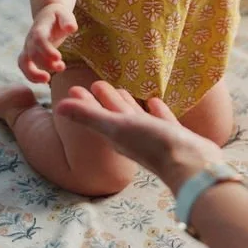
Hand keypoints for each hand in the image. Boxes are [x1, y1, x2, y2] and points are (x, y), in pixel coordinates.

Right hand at [18, 3, 75, 82]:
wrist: (47, 15)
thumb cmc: (58, 16)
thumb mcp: (65, 14)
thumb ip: (68, 20)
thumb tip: (71, 28)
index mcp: (40, 28)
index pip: (39, 39)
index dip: (46, 49)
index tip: (59, 57)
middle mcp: (30, 39)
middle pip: (32, 53)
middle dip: (45, 63)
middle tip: (61, 67)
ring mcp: (28, 47)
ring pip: (23, 63)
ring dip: (34, 74)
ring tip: (48, 79)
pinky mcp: (29, 54)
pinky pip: (24, 67)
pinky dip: (31, 76)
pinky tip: (45, 80)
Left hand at [56, 81, 224, 193]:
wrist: (190, 164)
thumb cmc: (151, 145)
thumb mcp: (116, 127)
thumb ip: (88, 116)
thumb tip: (58, 106)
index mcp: (116, 135)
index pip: (96, 115)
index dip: (85, 102)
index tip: (74, 88)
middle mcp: (132, 137)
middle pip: (114, 114)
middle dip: (104, 100)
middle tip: (96, 83)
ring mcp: (153, 137)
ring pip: (136, 117)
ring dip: (128, 104)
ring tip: (124, 90)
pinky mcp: (173, 136)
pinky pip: (160, 119)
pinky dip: (156, 110)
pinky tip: (155, 101)